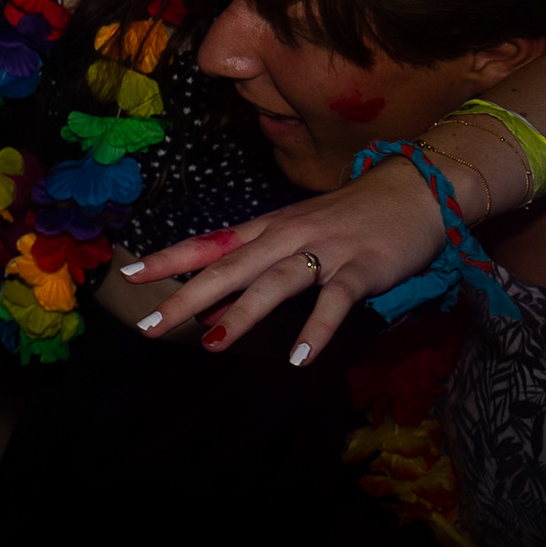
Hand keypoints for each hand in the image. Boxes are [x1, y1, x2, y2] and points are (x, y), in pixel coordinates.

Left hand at [115, 154, 465, 366]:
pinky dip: (317, 328)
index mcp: (268, 229)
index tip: (130, 276)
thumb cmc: (351, 217)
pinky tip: (300, 357)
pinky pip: (335, 301)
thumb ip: (255, 267)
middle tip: (152, 325)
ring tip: (213, 344)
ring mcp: (325, 251)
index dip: (169, 259)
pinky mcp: (362, 268)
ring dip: (244, 313)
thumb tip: (210, 306)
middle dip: (188, 296)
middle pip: (230, 267)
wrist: (415, 189)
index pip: (210, 243)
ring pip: (275, 281)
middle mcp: (288, 236)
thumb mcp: (296, 234)